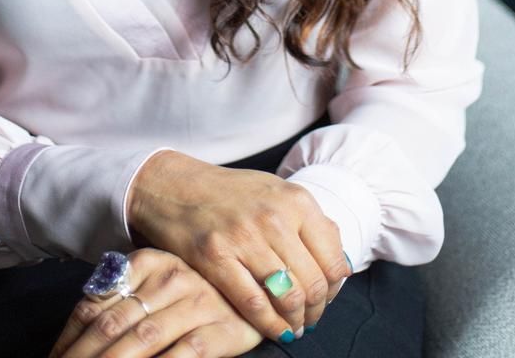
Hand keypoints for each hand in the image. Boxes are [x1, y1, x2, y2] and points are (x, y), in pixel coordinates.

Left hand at [48, 247, 263, 357]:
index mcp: (147, 261)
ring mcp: (197, 301)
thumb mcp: (156, 283)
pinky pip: (185, 354)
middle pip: (113, 324)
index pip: (96, 302)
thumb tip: (71, 340)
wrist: (259, 288)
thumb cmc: (198, 291)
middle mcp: (171, 276)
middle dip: (84, 357)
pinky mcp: (221, 328)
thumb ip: (119, 298)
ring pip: (142, 339)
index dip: (69, 339)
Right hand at [126, 151, 350, 343]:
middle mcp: (274, 216)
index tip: (326, 299)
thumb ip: (307, 222)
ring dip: (294, 321)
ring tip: (293, 326)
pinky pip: (253, 303)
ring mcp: (245, 236)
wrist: (175, 185)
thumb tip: (339, 262)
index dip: (334, 291)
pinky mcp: (216, 256)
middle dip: (315, 311)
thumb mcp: (276, 191)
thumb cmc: (230, 193)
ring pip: (288, 297)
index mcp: (296, 200)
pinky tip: (274, 330)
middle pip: (314, 284)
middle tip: (309, 319)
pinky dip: (269, 325)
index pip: (333, 261)